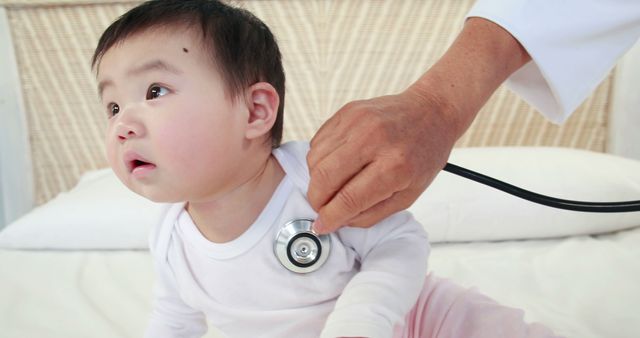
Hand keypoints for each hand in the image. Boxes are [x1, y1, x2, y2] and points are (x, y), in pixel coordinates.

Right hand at [306, 18, 529, 233]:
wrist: (432, 112)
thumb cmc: (423, 155)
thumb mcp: (408, 194)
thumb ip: (371, 213)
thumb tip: (337, 221)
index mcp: (394, 166)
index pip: (349, 199)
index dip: (330, 217)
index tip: (322, 226)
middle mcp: (373, 140)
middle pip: (324, 177)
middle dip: (316, 200)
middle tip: (321, 208)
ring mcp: (358, 122)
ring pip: (315, 159)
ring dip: (316, 179)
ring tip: (331, 185)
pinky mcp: (348, 111)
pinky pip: (318, 141)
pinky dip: (319, 159)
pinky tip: (335, 164)